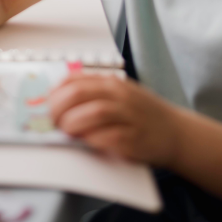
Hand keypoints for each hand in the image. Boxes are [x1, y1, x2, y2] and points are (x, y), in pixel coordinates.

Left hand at [48, 73, 179, 165]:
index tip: (45, 105)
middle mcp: (120, 95)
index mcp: (112, 83)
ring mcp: (128, 116)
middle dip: (58, 108)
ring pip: (93, 113)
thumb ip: (94, 93)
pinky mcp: (134, 139)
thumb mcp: (120, 94)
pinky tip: (87, 142)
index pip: (75, 79)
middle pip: (79, 94)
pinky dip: (93, 139)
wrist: (176, 133)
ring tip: (67, 132)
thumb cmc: (142, 115)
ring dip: (73, 123)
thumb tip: (57, 100)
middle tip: (52, 122)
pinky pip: (108, 137)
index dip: (55, 93)